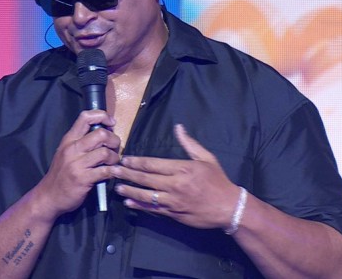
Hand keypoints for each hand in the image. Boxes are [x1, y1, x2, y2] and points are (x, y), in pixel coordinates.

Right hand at [34, 110, 120, 219]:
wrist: (48, 196)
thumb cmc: (61, 174)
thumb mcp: (66, 153)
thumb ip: (82, 142)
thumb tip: (105, 131)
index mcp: (69, 140)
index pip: (85, 117)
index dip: (102, 116)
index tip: (111, 124)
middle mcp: (72, 149)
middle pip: (101, 134)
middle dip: (114, 140)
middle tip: (115, 148)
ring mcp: (77, 164)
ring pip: (105, 152)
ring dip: (115, 158)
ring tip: (113, 163)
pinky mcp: (82, 179)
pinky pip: (105, 171)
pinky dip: (113, 172)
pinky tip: (112, 174)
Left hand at [111, 124, 241, 229]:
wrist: (228, 208)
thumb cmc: (218, 181)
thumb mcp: (207, 158)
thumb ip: (190, 143)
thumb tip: (178, 127)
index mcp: (182, 169)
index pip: (153, 164)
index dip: (137, 162)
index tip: (125, 159)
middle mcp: (175, 185)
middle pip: (146, 179)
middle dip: (128, 174)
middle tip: (113, 171)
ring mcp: (173, 201)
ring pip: (146, 195)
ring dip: (130, 190)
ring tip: (117, 187)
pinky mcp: (173, 214)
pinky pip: (153, 209)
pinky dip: (140, 206)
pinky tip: (129, 202)